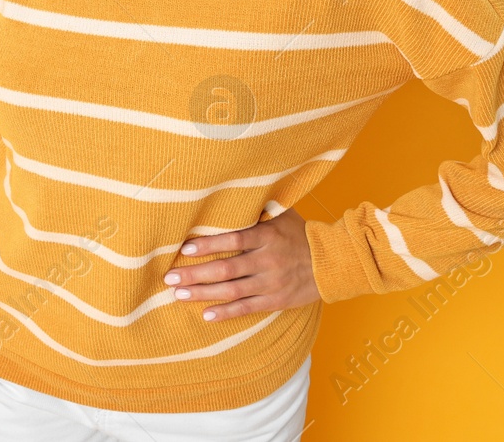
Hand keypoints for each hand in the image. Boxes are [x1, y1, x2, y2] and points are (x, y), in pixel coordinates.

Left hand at [161, 207, 320, 320]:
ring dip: (203, 293)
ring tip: (178, 294)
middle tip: (170, 276)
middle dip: (196, 273)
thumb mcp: (281, 213)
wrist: (332, 262)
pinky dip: (226, 312)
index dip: (208, 245)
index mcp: (267, 237)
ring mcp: (271, 283)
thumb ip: (257, 207)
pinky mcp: (275, 300)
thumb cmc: (300, 233)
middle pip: (226, 269)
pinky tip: (205, 314)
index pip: (233, 240)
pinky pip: (247, 308)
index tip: (185, 248)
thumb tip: (229, 189)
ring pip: (232, 291)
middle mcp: (267, 261)